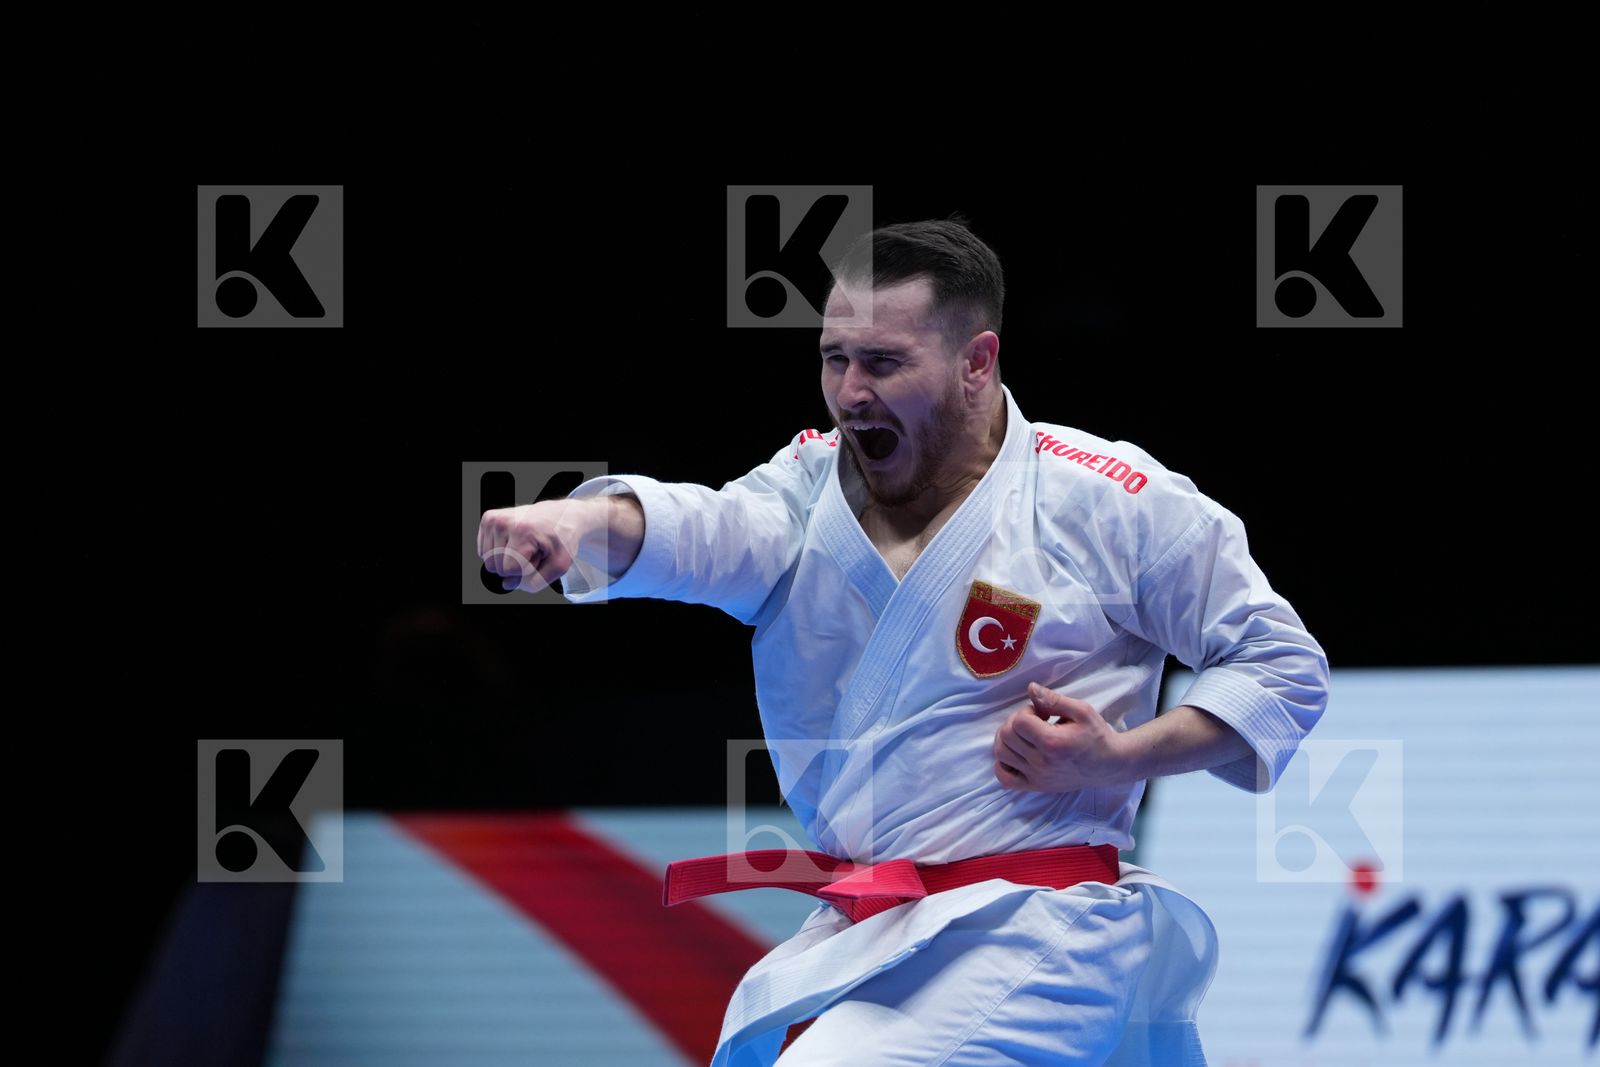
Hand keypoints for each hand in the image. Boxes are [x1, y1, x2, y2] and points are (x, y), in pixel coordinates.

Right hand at [477, 498, 597, 592]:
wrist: (562, 515)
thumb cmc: (561, 537)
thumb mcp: (558, 565)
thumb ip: (534, 582)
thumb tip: (508, 584)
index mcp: (523, 531)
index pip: (508, 570)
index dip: (523, 570)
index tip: (537, 556)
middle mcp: (504, 522)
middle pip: (494, 566)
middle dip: (513, 565)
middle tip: (531, 551)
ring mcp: (494, 519)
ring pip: (487, 559)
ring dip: (506, 558)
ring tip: (524, 545)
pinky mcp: (488, 518)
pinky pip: (484, 550)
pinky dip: (498, 550)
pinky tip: (514, 541)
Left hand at [993, 683, 1129, 791]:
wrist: (1108, 765)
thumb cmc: (1096, 735)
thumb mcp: (1081, 710)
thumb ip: (1053, 700)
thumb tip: (1030, 688)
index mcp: (1053, 743)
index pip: (1019, 722)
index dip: (1027, 710)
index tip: (1042, 713)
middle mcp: (1042, 763)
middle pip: (1007, 736)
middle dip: (1016, 722)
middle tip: (1034, 721)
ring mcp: (1037, 777)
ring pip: (1002, 754)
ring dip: (1007, 739)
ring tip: (1025, 735)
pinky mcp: (1036, 786)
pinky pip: (1005, 779)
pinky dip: (1002, 764)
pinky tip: (1016, 753)